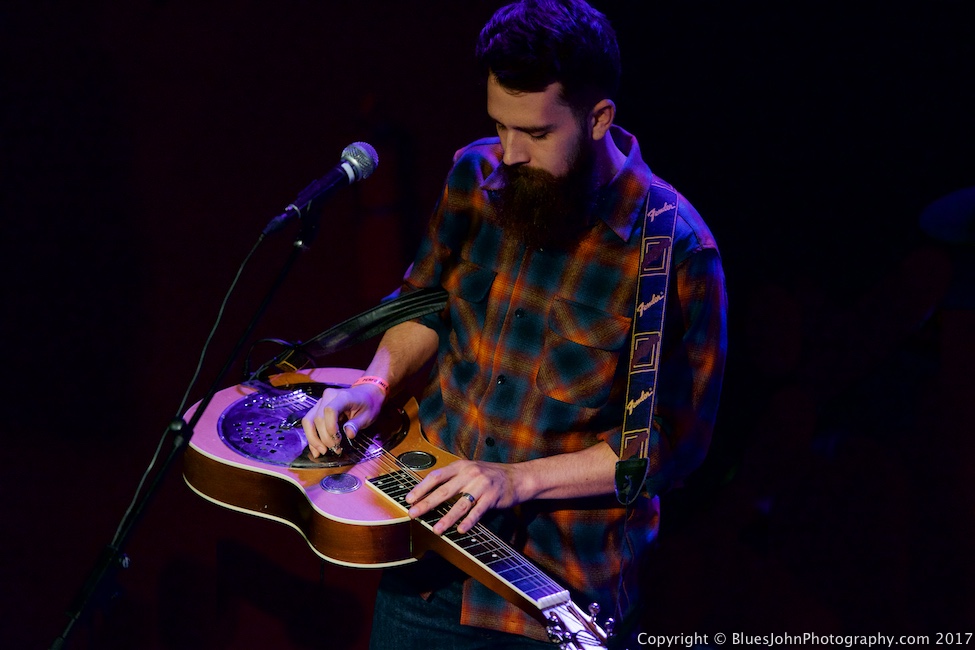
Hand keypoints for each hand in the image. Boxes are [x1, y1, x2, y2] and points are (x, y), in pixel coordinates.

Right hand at [301, 383, 384, 457]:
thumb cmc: (368, 404)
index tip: (337, 439)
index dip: (330, 426)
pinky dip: (311, 436)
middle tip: (335, 448)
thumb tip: (349, 434)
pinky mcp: (317, 408)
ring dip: (313, 438)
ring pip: (308, 420)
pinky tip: (316, 449)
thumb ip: (357, 424)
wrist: (366, 393)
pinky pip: (309, 422)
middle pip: (318, 418)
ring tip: (322, 451)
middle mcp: (328, 396)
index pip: (330, 410)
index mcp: (342, 396)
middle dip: (324, 437)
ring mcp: (321, 401)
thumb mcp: (368, 415)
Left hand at [405, 459, 525, 534]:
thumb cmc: (490, 476)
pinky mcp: (492, 497)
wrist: (517, 477)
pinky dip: (468, 521)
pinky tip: (460, 530)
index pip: (436, 476)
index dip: (421, 487)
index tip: (409, 499)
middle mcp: (470, 473)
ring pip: (460, 504)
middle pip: (444, 491)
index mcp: (461, 466)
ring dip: (447, 518)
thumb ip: (453, 480)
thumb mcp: (470, 471)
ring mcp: (482, 485)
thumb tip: (428, 495)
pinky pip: (478, 511)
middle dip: (427, 503)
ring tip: (436, 529)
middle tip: (413, 514)